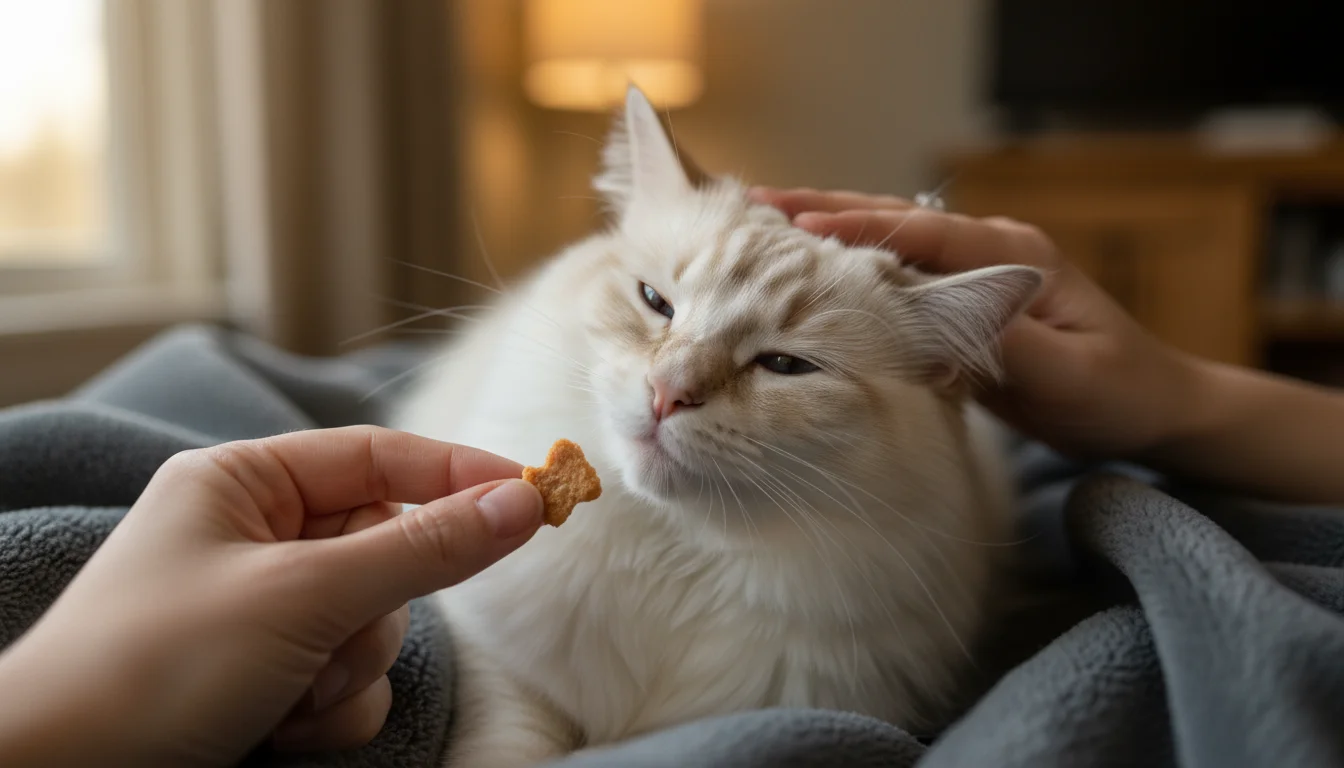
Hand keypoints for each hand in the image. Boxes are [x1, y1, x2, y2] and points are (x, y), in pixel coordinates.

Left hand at [0, 426, 542, 766]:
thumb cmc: (155, 667)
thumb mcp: (303, 597)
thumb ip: (424, 548)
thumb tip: (525, 502)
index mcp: (242, 484)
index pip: (378, 457)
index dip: (457, 474)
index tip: (532, 497)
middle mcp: (253, 538)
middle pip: (386, 549)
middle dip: (373, 611)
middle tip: (334, 643)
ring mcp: (262, 610)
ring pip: (375, 622)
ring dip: (350, 669)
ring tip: (288, 697)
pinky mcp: (267, 675)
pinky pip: (349, 678)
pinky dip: (332, 710)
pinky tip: (280, 731)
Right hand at [749, 187, 1202, 459]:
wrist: (1149, 407)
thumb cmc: (1116, 393)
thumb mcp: (1068, 376)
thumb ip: (1006, 343)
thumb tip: (937, 324)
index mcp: (1012, 256)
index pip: (921, 235)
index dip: (858, 229)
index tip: (798, 228)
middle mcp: (987, 252)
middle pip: (893, 222)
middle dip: (822, 211)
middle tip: (753, 207)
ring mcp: (972, 275)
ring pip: (887, 244)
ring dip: (826, 234)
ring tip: (761, 227)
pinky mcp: (960, 304)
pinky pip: (893, 280)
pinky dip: (846, 272)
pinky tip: (805, 276)